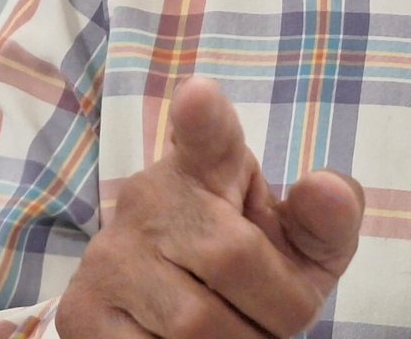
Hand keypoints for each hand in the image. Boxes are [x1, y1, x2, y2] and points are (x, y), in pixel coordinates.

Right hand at [56, 76, 364, 337]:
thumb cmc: (255, 265)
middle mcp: (153, 196)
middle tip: (276, 317)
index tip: (199, 96)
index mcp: (212, 163)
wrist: (175, 310)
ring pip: (193, 324)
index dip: (204, 116)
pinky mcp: (83, 311)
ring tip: (240, 333)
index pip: (207, 132)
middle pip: (233, 257)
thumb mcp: (302, 243)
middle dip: (275, 309)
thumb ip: (327, 218)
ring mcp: (112, 254)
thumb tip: (325, 188)